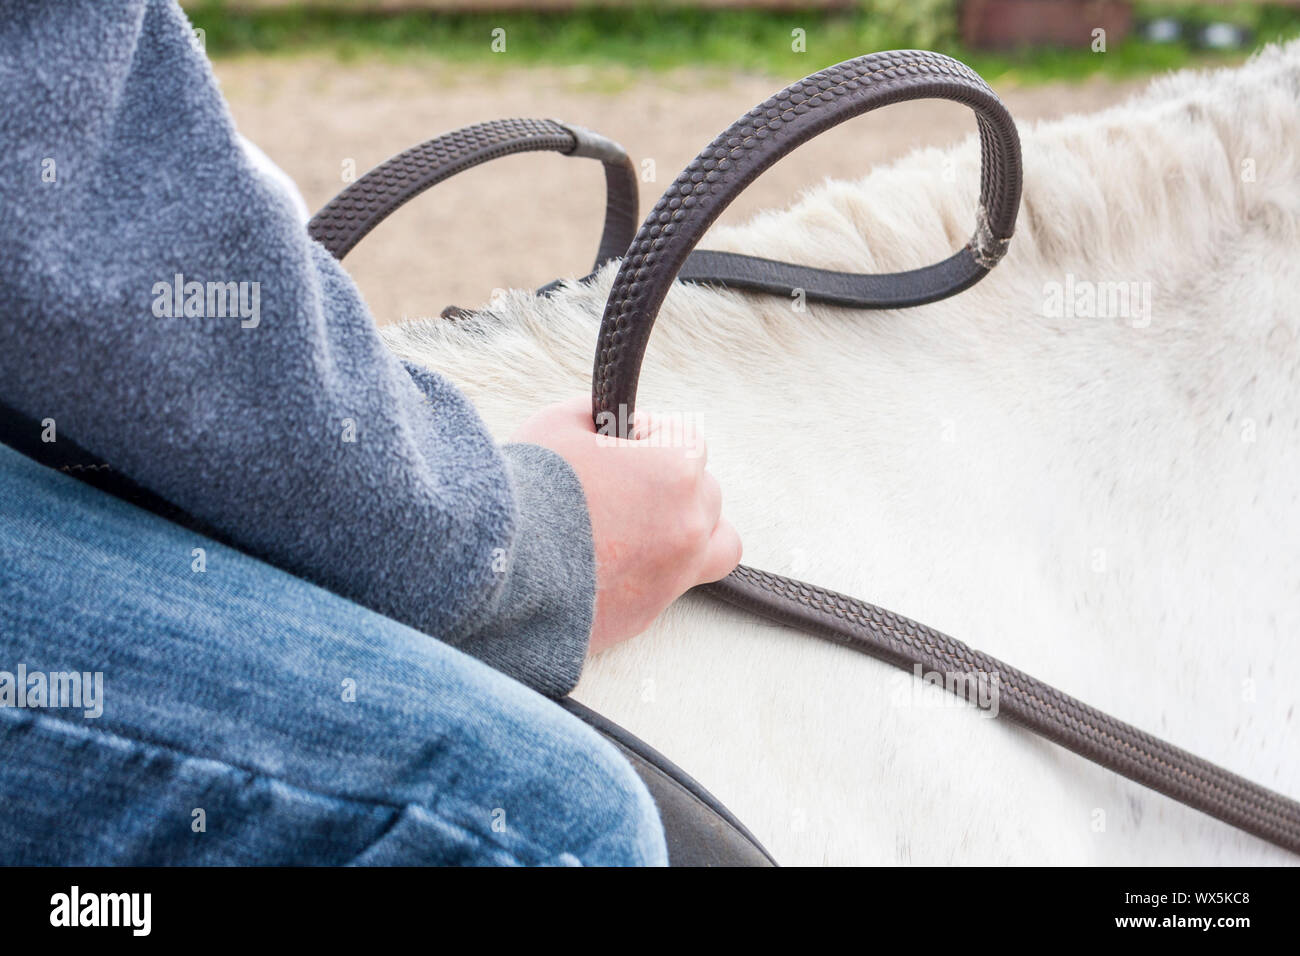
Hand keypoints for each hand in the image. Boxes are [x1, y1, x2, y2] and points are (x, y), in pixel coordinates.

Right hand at [511, 396, 741, 652]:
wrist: (493, 570)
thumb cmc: (528, 490)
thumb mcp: (559, 422)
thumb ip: (601, 413)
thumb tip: (614, 421)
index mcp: (677, 472)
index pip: (687, 439)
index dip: (647, 438)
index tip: (616, 446)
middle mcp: (688, 527)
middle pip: (705, 492)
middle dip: (669, 483)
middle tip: (620, 486)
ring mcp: (673, 576)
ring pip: (716, 546)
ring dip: (691, 531)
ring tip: (647, 527)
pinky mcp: (646, 615)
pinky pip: (671, 585)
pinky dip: (652, 571)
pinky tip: (613, 560)